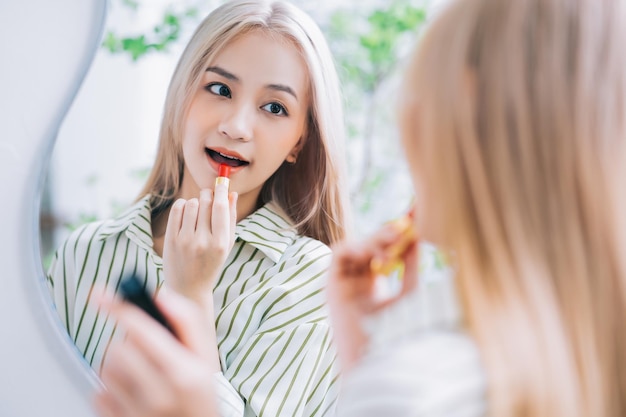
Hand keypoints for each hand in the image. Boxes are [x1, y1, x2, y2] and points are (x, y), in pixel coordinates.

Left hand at [93, 290, 218, 416]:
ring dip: (118, 365)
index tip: (101, 294)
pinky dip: (109, 389)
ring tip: (141, 373)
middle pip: (118, 349)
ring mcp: (138, 413)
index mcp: (184, 372)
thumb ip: (187, 322)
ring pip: (106, 369)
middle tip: (147, 351)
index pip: (142, 331)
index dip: (119, 308)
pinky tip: (131, 393)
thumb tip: (161, 295)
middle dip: (128, 343)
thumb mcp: (206, 358)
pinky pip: (98, 394)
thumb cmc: (199, 396)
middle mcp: (160, 394)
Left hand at [163, 184, 236, 301]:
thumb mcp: (226, 244)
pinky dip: (182, 205)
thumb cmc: (211, 264)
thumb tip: (232, 193)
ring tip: (197, 213)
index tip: (223, 180)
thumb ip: (230, 219)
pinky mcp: (171, 240)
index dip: (222, 190)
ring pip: (191, 203)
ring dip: (195, 202)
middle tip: (209, 197)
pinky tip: (186, 213)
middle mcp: (202, 241)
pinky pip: (177, 209)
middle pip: (206, 202)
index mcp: (220, 243)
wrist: (188, 289)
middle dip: (208, 195)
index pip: (221, 207)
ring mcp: (185, 240)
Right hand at [326, 222, 418, 370]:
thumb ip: (410, 268)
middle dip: (387, 234)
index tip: (413, 220)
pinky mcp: (332, 286)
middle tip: (405, 224)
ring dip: (374, 239)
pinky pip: (338, 256)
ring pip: (355, 248)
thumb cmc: (393, 336)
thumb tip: (416, 238)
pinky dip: (355, 246)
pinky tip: (373, 250)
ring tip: (394, 237)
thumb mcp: (407, 295)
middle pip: (369, 248)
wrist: (374, 364)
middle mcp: (356, 284)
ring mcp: (344, 285)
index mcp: (373, 288)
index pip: (383, 253)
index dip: (398, 238)